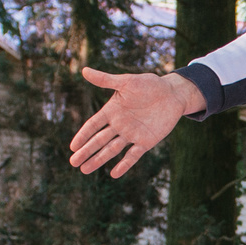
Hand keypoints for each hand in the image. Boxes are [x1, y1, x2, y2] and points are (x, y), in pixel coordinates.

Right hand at [68, 69, 202, 176]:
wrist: (173, 94)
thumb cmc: (149, 85)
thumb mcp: (126, 82)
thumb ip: (105, 80)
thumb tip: (84, 70)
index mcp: (112, 111)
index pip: (93, 125)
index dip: (83, 135)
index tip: (73, 146)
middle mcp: (119, 125)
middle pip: (99, 141)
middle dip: (86, 152)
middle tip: (73, 163)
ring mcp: (132, 135)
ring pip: (112, 150)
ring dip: (99, 160)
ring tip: (85, 170)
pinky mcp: (146, 142)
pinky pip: (133, 156)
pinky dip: (124, 165)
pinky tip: (114, 174)